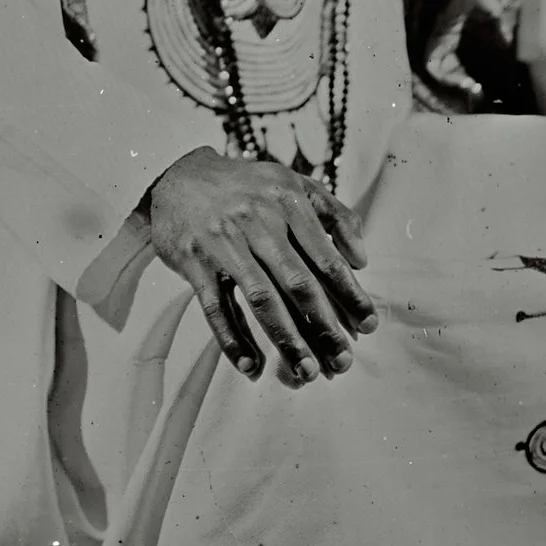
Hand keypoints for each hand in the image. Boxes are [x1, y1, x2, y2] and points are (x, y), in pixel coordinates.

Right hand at [144, 148, 376, 383]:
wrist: (178, 175)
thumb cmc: (245, 186)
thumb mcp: (292, 184)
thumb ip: (334, 214)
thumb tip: (361, 259)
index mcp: (287, 201)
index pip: (325, 257)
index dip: (349, 294)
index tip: (367, 325)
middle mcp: (257, 221)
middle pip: (297, 283)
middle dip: (323, 327)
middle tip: (342, 361)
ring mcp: (223, 243)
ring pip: (260, 299)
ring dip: (286, 340)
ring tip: (307, 371)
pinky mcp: (194, 262)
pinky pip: (216, 307)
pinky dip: (233, 339)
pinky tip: (251, 366)